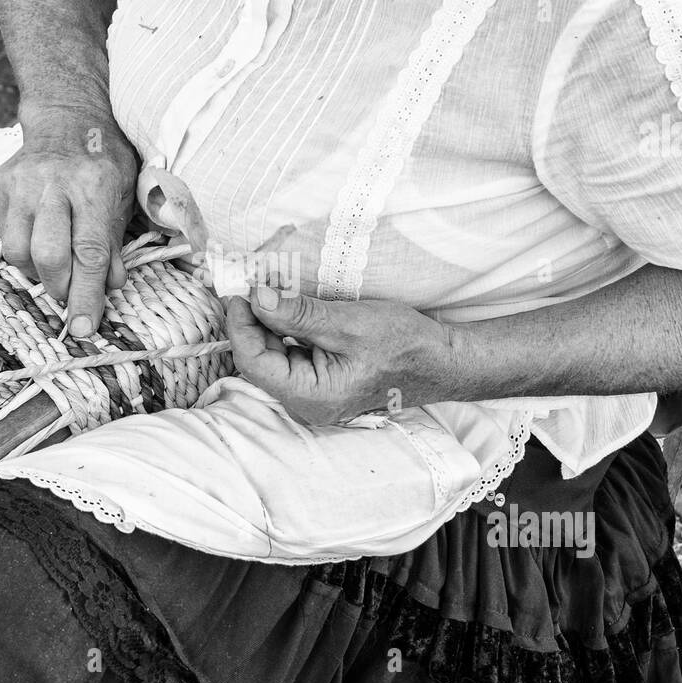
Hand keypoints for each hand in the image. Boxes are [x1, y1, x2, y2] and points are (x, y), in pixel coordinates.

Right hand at [0, 107, 137, 337]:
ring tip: (54, 266)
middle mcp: (53, 183)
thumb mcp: (124, 196)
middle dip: (59, 287)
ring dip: (37, 272)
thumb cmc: (104, 162)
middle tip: (69, 294)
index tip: (85, 327)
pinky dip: (22, 252)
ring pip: (16, 251)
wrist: (67, 119)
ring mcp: (21, 183)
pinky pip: (3, 236)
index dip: (86, 295)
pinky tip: (38, 243)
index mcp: (93, 185)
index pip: (89, 251)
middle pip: (48, 254)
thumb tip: (110, 286)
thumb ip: (115, 242)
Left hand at [223, 286, 455, 424]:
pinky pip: (288, 353)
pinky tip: (286, 304)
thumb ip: (298, 314)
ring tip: (267, 286)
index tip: (240, 288)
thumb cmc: (405, 345)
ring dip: (266, 320)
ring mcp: (311, 394)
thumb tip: (256, 297)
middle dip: (251, 318)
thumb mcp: (349, 322)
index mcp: (310, 397)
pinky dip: (283, 327)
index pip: (253, 361)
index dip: (240, 322)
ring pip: (271, 354)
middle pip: (258, 358)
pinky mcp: (319, 381)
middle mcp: (305, 402)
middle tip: (250, 280)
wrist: (441, 361)